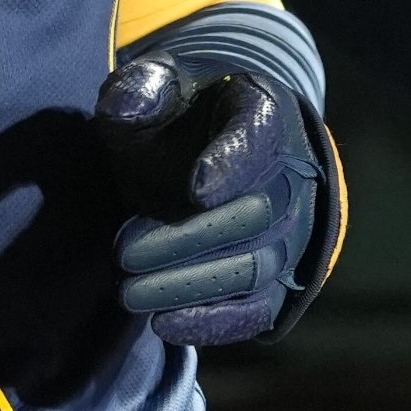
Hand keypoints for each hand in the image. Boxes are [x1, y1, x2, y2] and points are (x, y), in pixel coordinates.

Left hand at [97, 55, 322, 346]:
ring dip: (192, 285)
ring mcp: (288, 231)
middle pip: (257, 214)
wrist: (201, 149)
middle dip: (189, 238)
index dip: (233, 163)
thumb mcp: (153, 87)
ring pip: (255, 267)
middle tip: (123, 250)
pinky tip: (164, 324)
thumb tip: (126, 104)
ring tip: (128, 292)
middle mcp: (288, 174)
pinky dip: (215, 322)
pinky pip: (258, 309)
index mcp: (261, 111)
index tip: (195, 188)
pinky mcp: (275, 279)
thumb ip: (140, 87)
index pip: (259, 135)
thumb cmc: (176, 115)